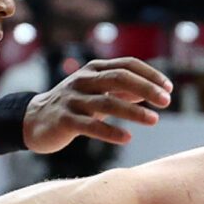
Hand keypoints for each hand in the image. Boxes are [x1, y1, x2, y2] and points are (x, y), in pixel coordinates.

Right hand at [24, 57, 173, 151]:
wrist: (35, 121)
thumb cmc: (74, 105)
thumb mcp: (98, 93)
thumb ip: (123, 90)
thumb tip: (152, 91)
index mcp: (94, 69)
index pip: (127, 64)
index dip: (149, 75)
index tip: (168, 88)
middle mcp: (83, 80)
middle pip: (119, 78)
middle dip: (146, 88)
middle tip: (166, 101)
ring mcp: (73, 100)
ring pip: (106, 102)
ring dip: (133, 111)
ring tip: (154, 120)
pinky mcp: (64, 120)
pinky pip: (90, 126)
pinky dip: (110, 132)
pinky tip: (127, 138)